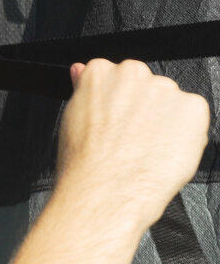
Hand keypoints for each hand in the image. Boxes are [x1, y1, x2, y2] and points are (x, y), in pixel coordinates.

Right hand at [58, 59, 209, 226]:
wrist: (106, 192)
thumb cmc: (84, 164)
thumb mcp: (70, 120)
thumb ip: (84, 91)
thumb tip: (81, 72)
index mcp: (100, 72)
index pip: (113, 76)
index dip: (115, 103)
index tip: (113, 120)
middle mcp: (133, 73)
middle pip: (145, 87)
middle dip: (142, 109)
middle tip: (129, 139)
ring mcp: (165, 90)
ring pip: (170, 103)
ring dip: (164, 122)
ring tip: (145, 150)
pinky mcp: (192, 108)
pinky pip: (193, 118)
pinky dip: (184, 135)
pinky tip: (162, 153)